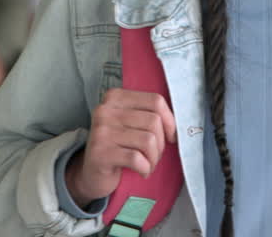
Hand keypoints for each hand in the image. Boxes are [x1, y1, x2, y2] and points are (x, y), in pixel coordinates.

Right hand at [65, 89, 176, 207]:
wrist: (91, 174)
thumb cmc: (118, 147)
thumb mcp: (131, 124)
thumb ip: (150, 115)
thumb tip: (180, 123)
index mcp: (115, 97)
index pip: (155, 100)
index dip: (170, 121)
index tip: (170, 136)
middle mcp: (105, 110)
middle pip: (153, 121)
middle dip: (161, 143)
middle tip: (153, 155)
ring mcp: (101, 131)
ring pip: (148, 140)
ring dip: (154, 158)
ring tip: (147, 164)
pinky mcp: (101, 152)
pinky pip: (137, 158)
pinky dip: (145, 168)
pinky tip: (141, 171)